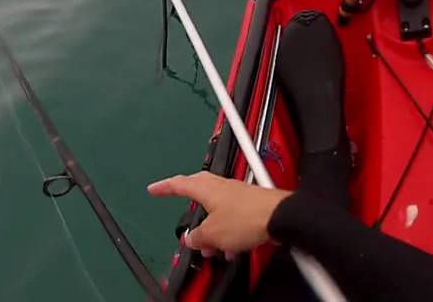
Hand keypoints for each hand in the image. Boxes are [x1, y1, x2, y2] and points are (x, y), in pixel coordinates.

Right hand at [147, 171, 291, 256]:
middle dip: (191, 211)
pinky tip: (230, 247)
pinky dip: (226, 231)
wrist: (279, 217)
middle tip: (187, 224)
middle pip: (198, 194)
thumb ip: (197, 237)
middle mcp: (220, 186)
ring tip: (211, 248)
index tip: (153, 189)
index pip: (179, 184)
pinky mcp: (250, 203)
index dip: (164, 187)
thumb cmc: (245, 218)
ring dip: (211, 229)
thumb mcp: (213, 234)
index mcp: (205, 188)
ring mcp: (236, 193)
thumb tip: (191, 239)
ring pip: (216, 210)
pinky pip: (231, 217)